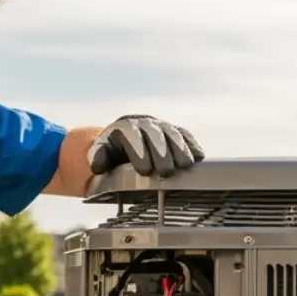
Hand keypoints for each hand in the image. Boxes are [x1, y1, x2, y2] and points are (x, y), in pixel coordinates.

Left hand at [87, 115, 203, 177]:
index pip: (132, 135)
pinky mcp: (173, 132)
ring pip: (171, 133)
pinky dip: (192, 145)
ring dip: (180, 149)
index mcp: (123, 128)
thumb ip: (98, 158)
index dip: (139, 151)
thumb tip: (98, 166)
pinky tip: (199, 156)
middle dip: (162, 152)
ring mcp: (160, 126)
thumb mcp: (100, 155)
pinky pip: (184, 135)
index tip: (144, 170)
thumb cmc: (110, 154)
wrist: (121, 142)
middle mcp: (143, 123)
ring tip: (186, 165)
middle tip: (166, 171)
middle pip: (154, 135)